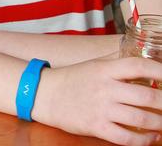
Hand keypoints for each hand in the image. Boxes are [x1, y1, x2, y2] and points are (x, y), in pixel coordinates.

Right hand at [34, 56, 161, 144]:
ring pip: (142, 118)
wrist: (43, 94)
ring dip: (160, 123)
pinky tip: (152, 137)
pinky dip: (144, 140)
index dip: (160, 70)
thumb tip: (141, 57)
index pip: (138, 66)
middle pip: (147, 96)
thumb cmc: (72, 78)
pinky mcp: (96, 126)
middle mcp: (105, 88)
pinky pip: (127, 137)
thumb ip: (116, 61)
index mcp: (105, 69)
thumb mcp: (93, 65)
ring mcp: (101, 108)